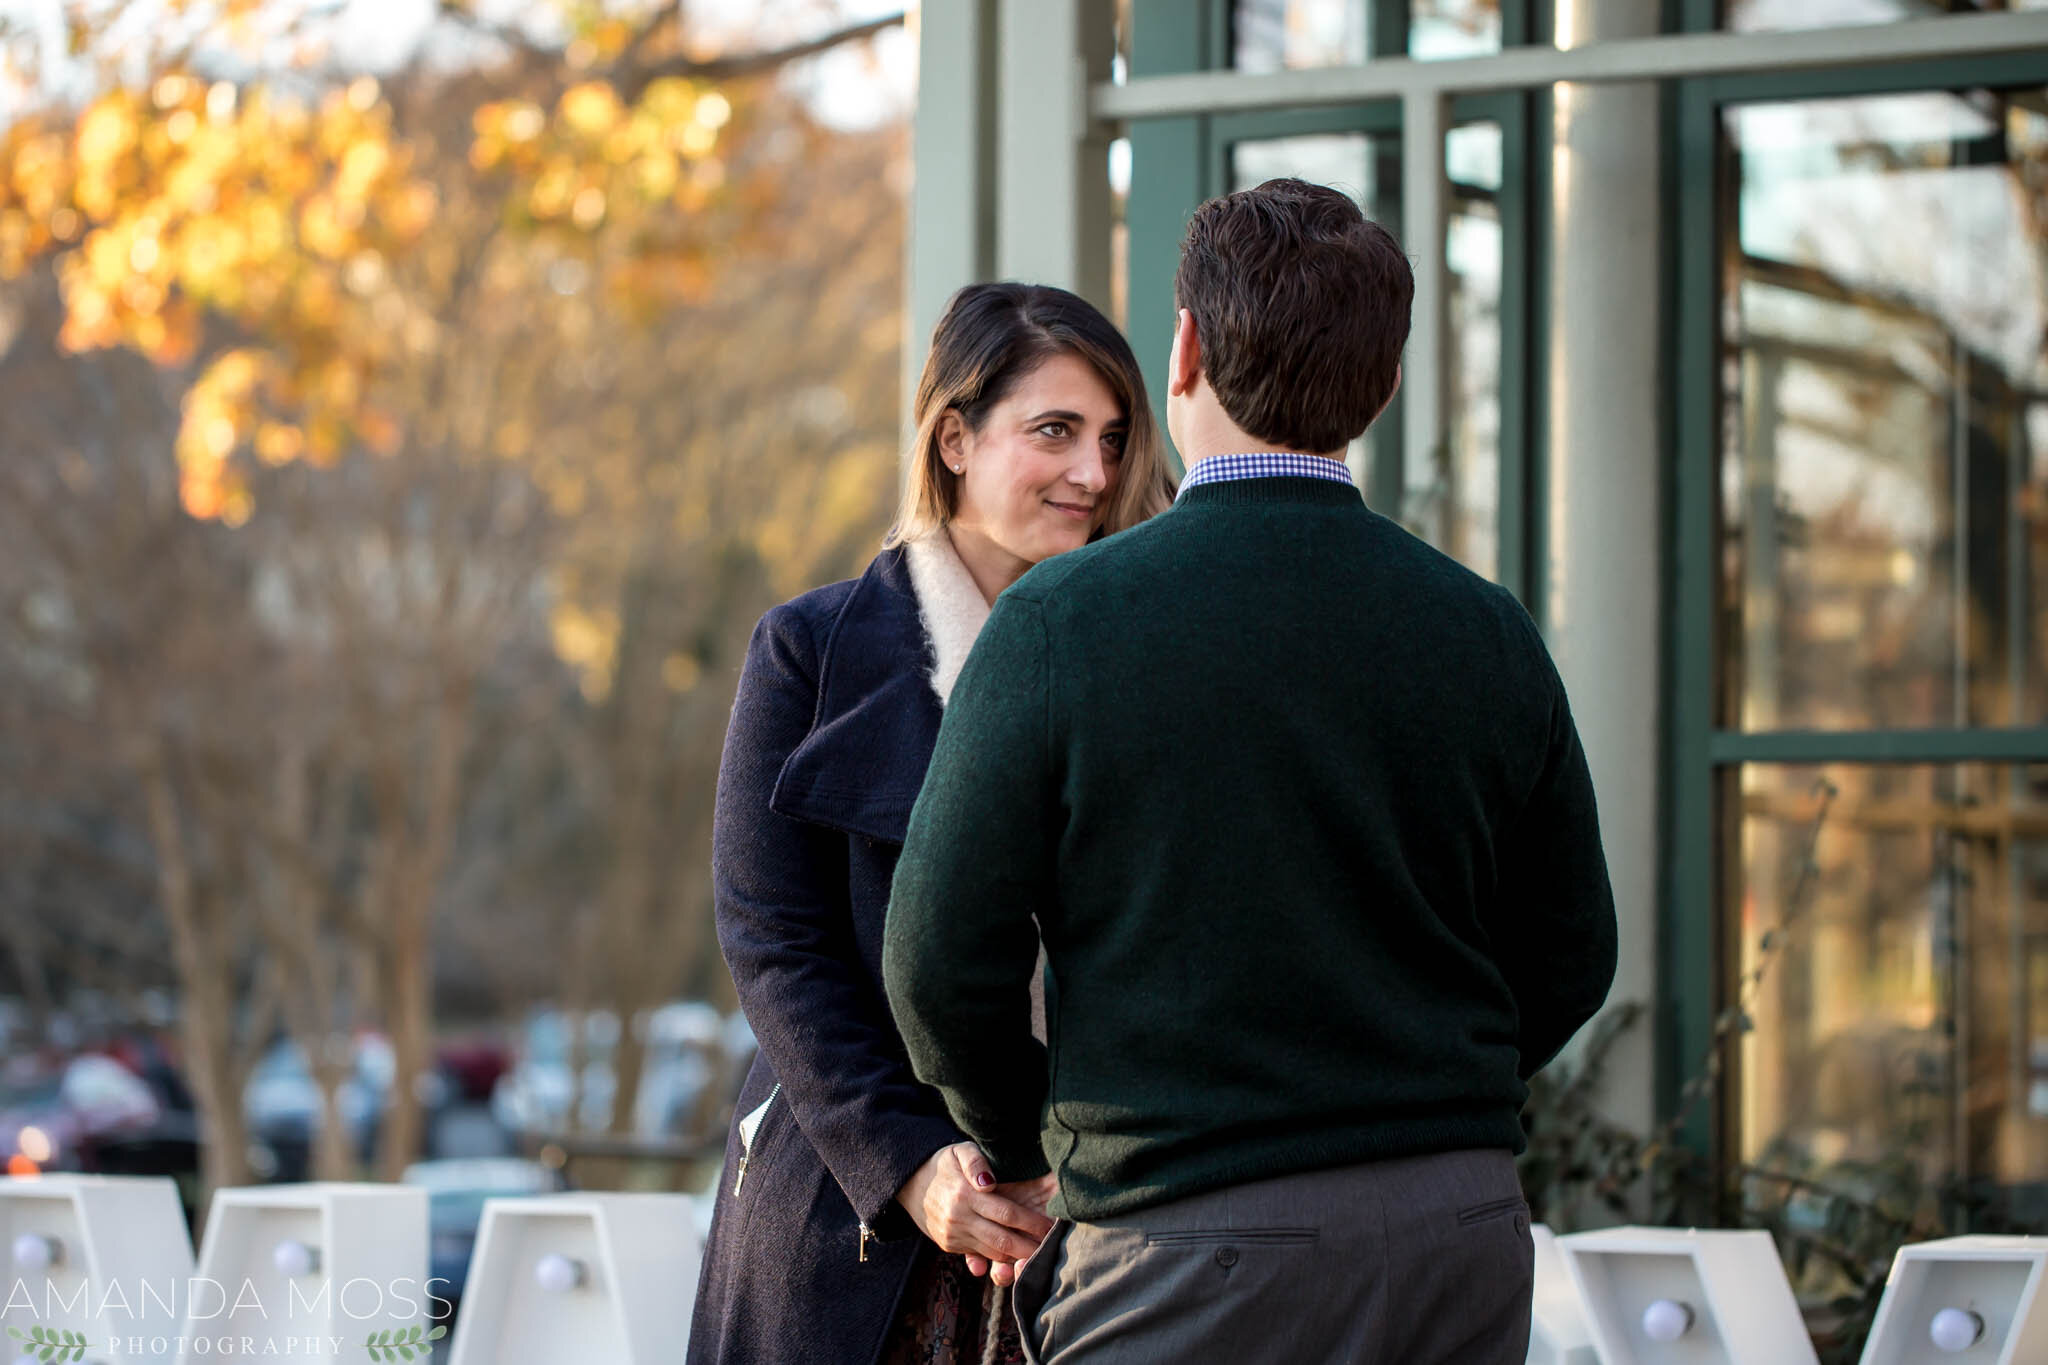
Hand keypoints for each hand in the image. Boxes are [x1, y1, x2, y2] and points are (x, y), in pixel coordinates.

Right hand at [895, 1143, 1052, 1277]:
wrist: (910, 1183)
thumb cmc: (943, 1163)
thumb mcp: (959, 1150)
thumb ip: (976, 1161)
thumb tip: (987, 1182)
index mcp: (965, 1195)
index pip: (1006, 1213)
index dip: (1031, 1222)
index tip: (1051, 1227)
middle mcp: (959, 1219)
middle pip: (1002, 1240)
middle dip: (1029, 1248)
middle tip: (1051, 1249)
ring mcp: (953, 1235)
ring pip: (992, 1253)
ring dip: (1016, 1258)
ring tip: (1039, 1256)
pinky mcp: (949, 1245)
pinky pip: (978, 1255)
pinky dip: (998, 1259)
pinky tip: (1016, 1257)